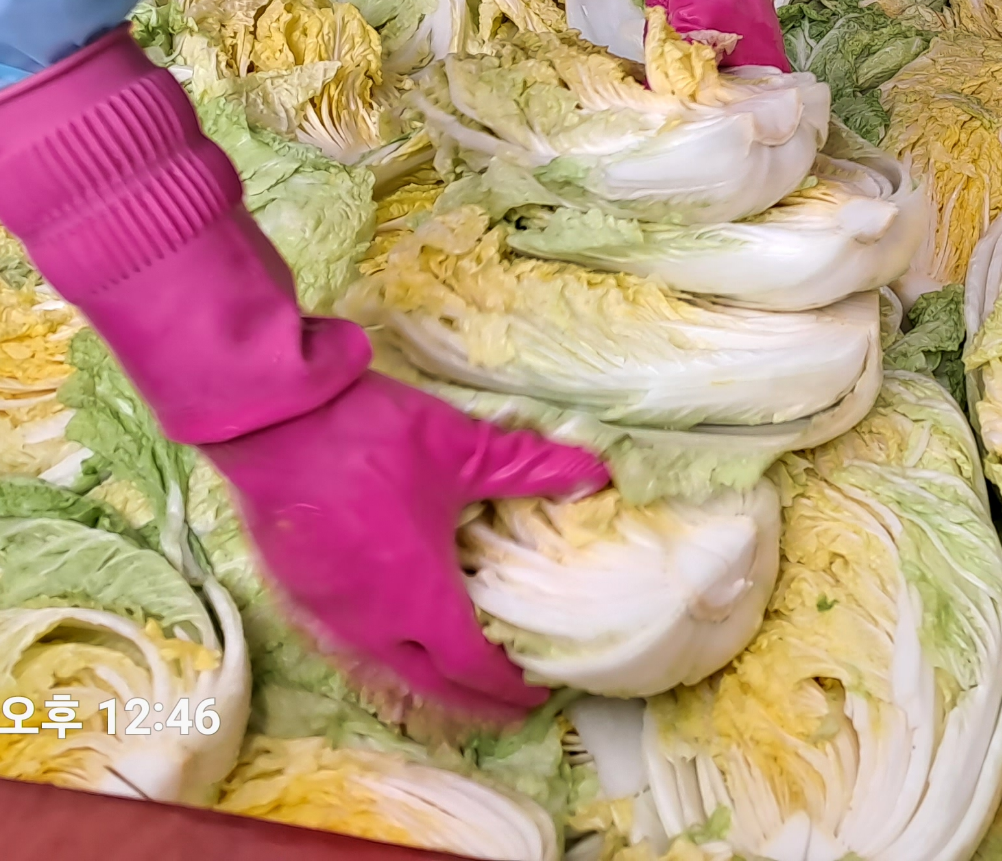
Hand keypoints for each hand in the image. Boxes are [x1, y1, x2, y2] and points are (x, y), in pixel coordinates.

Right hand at [205, 372, 608, 718]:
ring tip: (463, 687)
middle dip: (476, 703)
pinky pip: (351, 650)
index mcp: (416, 596)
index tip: (539, 692)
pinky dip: (387, 662)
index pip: (470, 665)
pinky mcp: (300, 597)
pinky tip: (399, 648)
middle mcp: (371, 623)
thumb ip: (529, 465)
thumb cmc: (371, 437)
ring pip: (386, 672)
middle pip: (430, 685)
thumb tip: (596, 472)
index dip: (507, 686)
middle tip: (513, 708)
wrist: (275, 423)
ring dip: (429, 686)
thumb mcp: (462, 447)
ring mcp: (330, 614)